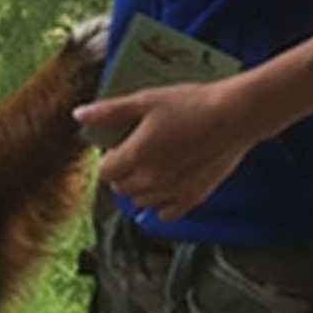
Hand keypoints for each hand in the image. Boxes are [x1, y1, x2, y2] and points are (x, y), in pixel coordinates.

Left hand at [74, 78, 262, 221]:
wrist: (234, 116)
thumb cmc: (190, 103)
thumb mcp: (145, 100)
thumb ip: (109, 112)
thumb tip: (78, 116)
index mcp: (135, 157)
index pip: (105, 172)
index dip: (108, 158)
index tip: (118, 144)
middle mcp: (150, 181)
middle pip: (121, 188)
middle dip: (122, 172)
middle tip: (136, 150)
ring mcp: (172, 192)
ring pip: (142, 202)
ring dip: (140, 187)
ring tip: (153, 164)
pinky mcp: (194, 198)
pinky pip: (167, 212)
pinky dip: (162, 203)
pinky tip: (169, 183)